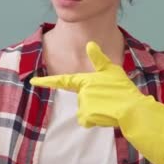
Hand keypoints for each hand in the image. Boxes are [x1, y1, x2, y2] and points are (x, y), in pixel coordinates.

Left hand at [31, 41, 163, 163]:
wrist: (131, 108)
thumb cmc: (123, 89)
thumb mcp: (112, 70)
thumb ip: (99, 59)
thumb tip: (90, 43)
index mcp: (85, 80)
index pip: (62, 80)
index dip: (46, 81)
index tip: (32, 81)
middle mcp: (82, 92)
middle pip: (81, 98)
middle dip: (92, 101)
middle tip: (107, 98)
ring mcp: (84, 104)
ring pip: (84, 110)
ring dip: (94, 110)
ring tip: (108, 106)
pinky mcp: (87, 116)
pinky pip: (87, 120)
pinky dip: (95, 120)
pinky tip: (106, 116)